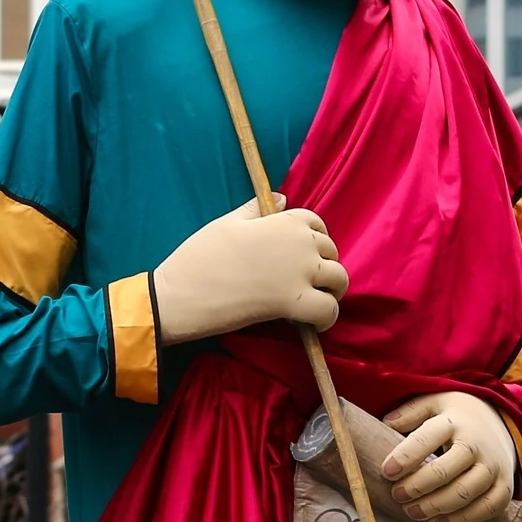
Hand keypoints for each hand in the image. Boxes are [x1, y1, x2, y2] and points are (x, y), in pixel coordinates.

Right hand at [152, 201, 345, 343]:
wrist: (182, 293)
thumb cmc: (199, 256)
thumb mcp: (227, 223)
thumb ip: (257, 210)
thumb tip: (282, 198)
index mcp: (284, 220)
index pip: (317, 224)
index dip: (313, 241)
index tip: (301, 255)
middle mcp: (300, 243)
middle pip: (331, 252)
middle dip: (322, 267)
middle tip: (303, 283)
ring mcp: (301, 273)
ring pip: (339, 280)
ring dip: (330, 292)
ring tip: (312, 302)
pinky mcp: (295, 304)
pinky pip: (329, 311)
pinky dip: (326, 318)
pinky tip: (312, 323)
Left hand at [377, 393, 514, 521]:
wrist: (502, 422)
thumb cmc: (458, 416)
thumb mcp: (435, 402)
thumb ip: (411, 412)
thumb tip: (386, 423)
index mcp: (455, 421)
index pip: (428, 438)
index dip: (406, 457)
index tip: (387, 472)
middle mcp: (477, 444)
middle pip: (445, 471)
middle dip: (417, 486)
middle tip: (397, 495)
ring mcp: (494, 466)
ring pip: (465, 493)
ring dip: (435, 507)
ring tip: (412, 512)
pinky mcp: (505, 486)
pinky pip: (486, 509)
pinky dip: (461, 519)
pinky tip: (438, 521)